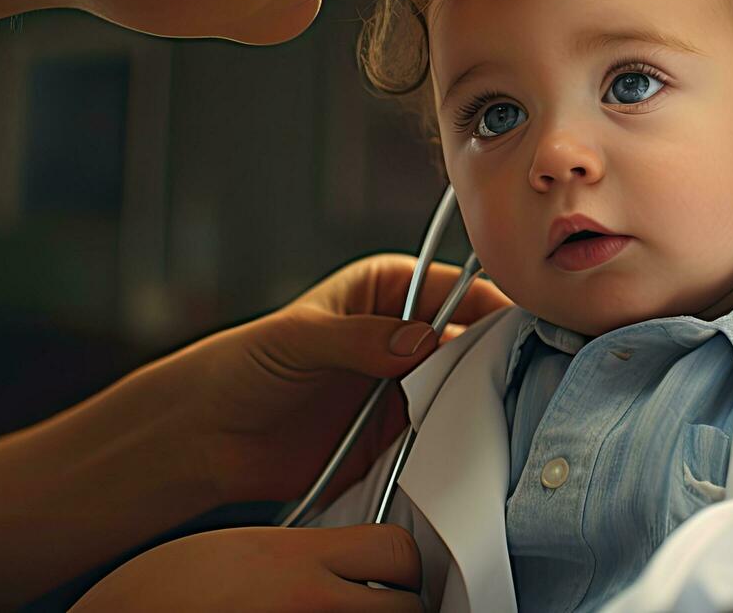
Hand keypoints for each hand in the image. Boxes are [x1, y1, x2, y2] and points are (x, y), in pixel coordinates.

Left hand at [0, 253, 506, 609]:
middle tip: (524, 374)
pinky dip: (457, 440)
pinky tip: (472, 445)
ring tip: (500, 411)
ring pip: (464, 386)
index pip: (455, 287)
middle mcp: (404, 333)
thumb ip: (357, 338)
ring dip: (479, 399)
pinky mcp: (398, 433)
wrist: (208, 439)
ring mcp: (405, 384)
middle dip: (495, 354)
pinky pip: (442, 433)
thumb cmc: (242, 367)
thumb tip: (419, 341)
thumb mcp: (297, 340)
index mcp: (386, 289)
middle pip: (471, 337)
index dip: (490, 301)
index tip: (524, 323)